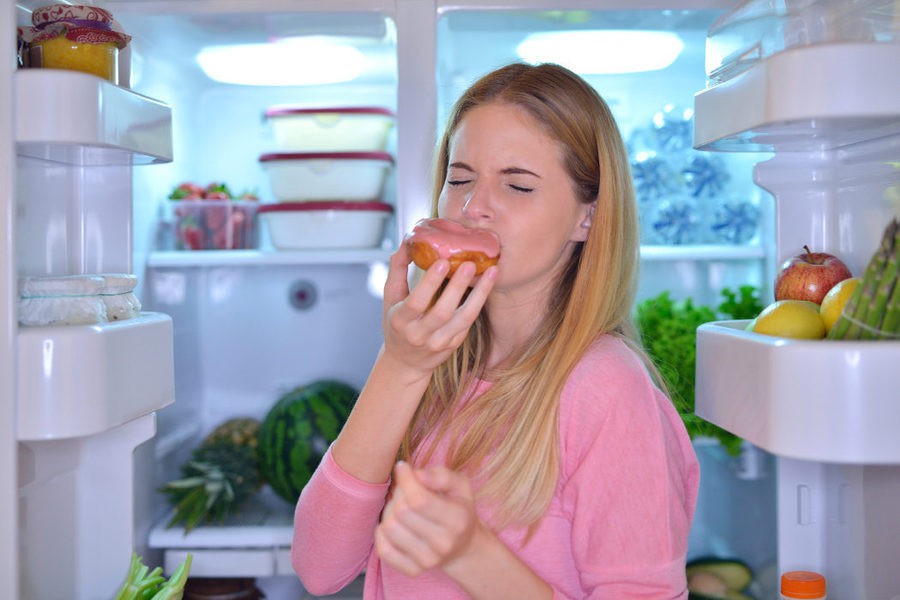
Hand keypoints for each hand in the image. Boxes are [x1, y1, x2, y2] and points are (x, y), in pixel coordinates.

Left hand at [375, 462, 481, 577]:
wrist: (463, 548)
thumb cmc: (459, 509)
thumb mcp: (460, 486)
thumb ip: (441, 475)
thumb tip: (416, 475)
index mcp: (457, 520)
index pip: (419, 499)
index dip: (406, 480)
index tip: (403, 468)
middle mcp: (443, 543)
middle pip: (401, 511)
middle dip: (399, 493)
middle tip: (406, 490)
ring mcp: (427, 560)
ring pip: (389, 528)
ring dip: (390, 511)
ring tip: (401, 507)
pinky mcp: (412, 571)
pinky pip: (383, 549)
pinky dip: (382, 533)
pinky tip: (395, 524)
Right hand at [380, 244, 496, 378]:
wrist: (406, 363)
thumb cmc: (397, 324)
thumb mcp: (390, 299)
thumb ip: (397, 270)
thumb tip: (407, 242)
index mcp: (401, 321)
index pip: (416, 303)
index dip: (430, 283)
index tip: (442, 261)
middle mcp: (420, 335)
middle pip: (442, 312)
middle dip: (457, 287)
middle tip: (469, 263)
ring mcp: (439, 342)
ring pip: (463, 318)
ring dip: (479, 294)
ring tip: (491, 271)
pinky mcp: (454, 344)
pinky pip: (469, 322)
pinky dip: (479, 302)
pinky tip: (488, 284)